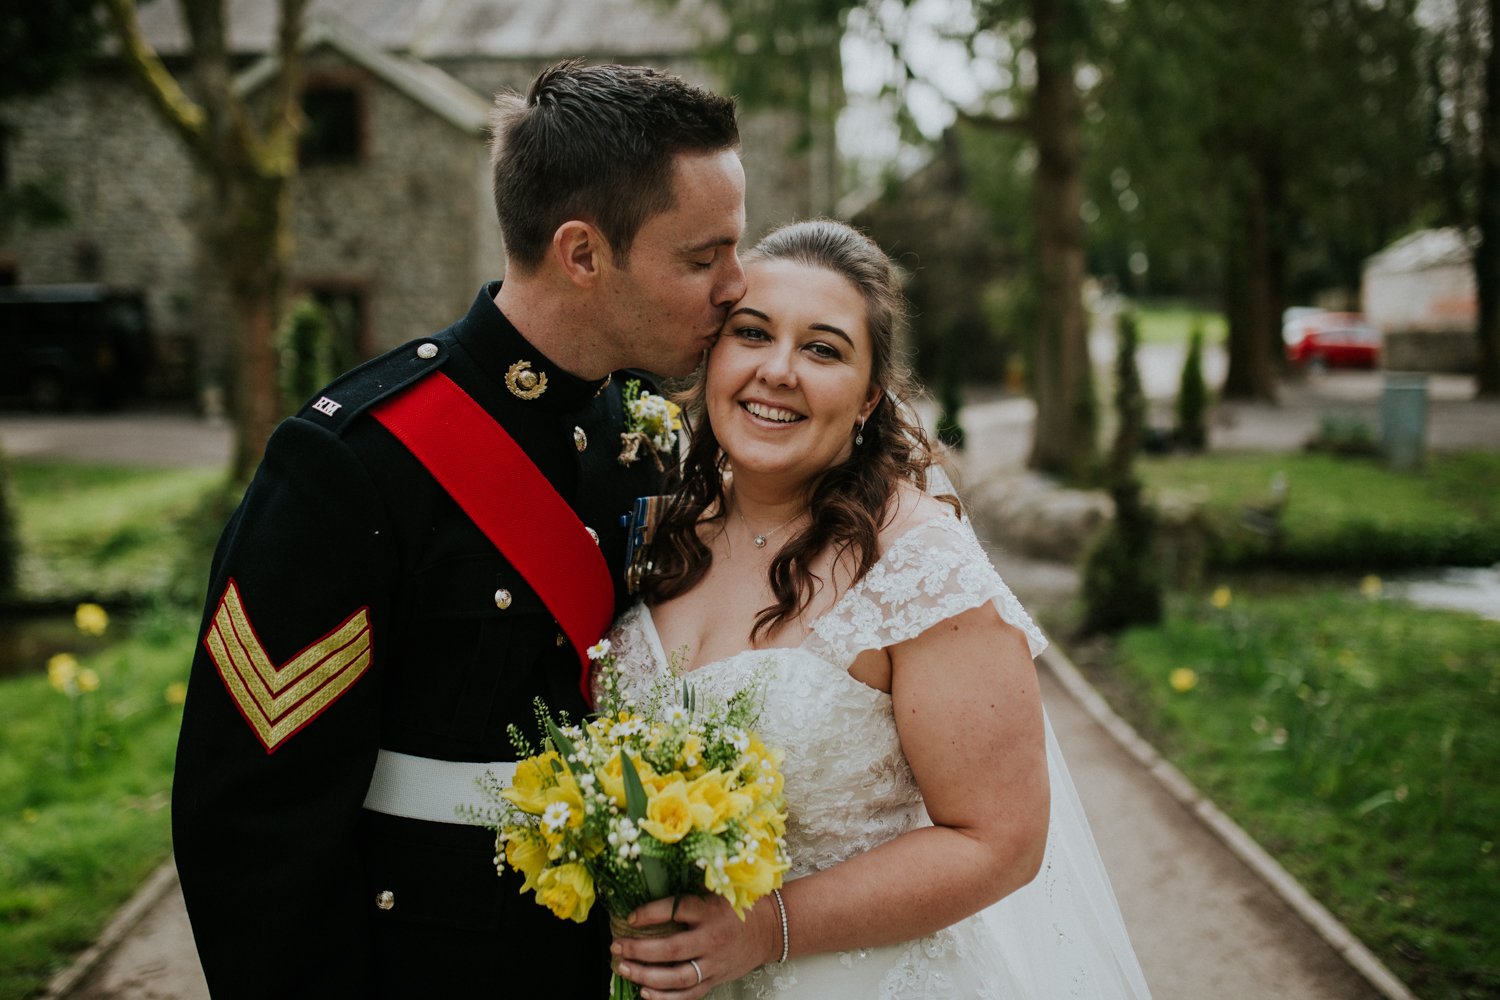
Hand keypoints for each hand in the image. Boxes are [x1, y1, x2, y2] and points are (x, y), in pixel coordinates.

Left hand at [612, 893, 779, 999]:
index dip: (650, 913)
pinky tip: (646, 994)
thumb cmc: (738, 906)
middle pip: (672, 949)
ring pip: (678, 977)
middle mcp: (713, 938)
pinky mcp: (717, 979)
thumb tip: (652, 881)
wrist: (770, 929)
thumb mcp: (718, 890)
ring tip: (624, 969)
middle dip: (640, 950)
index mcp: (711, 910)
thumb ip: (690, 889)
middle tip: (617, 947)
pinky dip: (667, 998)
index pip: (676, 909)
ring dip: (647, 976)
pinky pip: (690, 994)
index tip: (630, 916)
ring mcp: (715, 963)